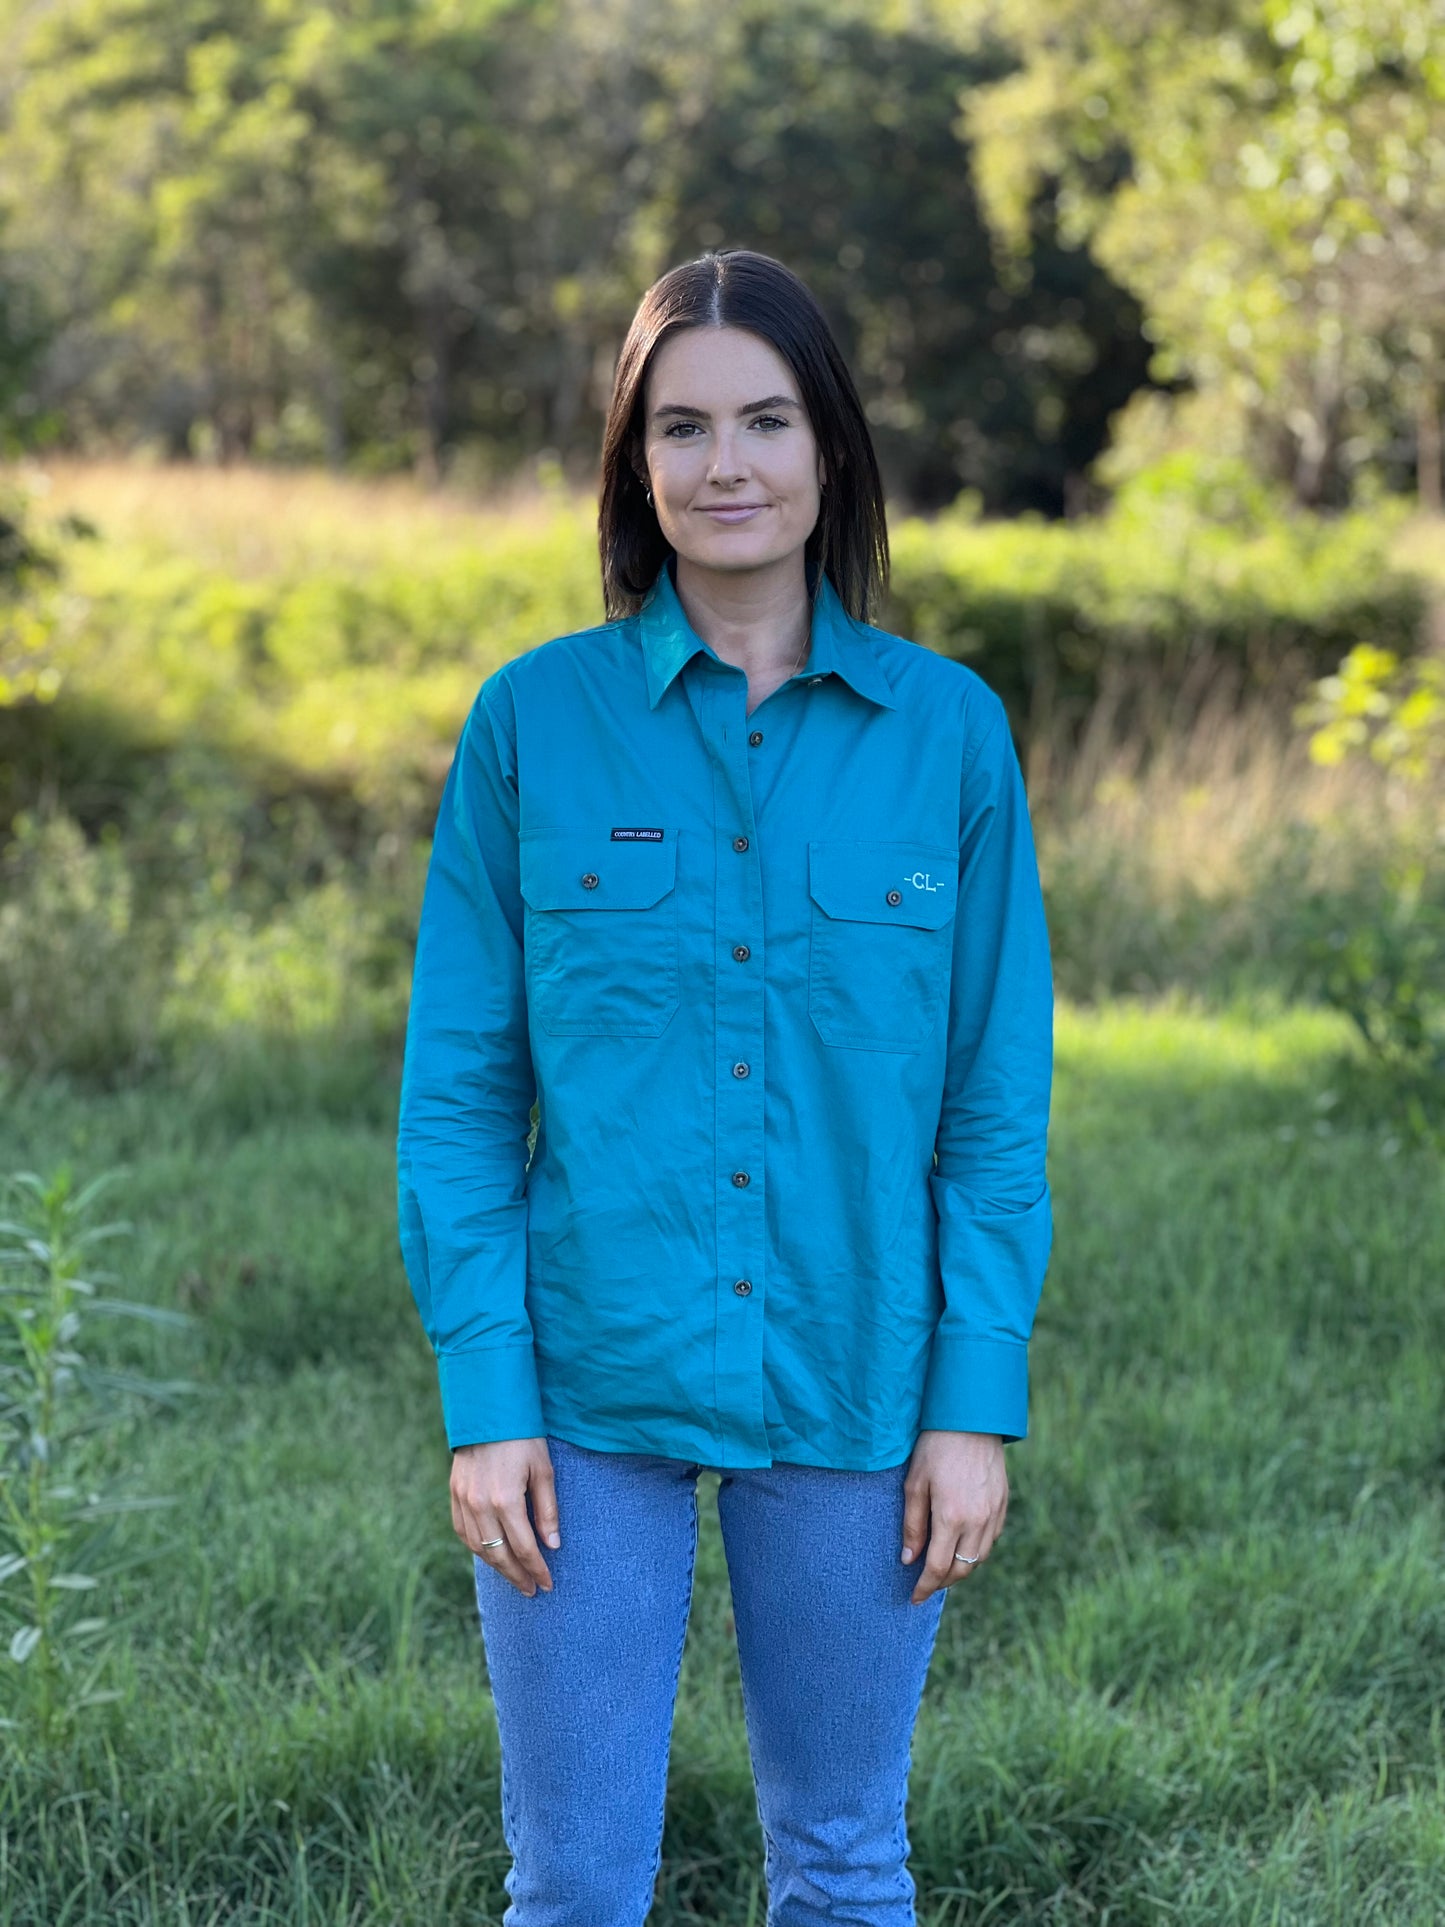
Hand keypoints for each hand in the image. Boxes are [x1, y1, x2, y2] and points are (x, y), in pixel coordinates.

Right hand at [450, 1437, 559, 1597]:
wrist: (488, 1410)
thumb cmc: (523, 1438)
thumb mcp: (544, 1471)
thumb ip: (547, 1511)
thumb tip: (553, 1545)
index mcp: (506, 1500)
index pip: (524, 1548)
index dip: (537, 1569)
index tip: (547, 1584)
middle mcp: (480, 1505)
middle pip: (498, 1554)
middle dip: (517, 1576)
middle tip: (531, 1590)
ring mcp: (463, 1500)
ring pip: (478, 1547)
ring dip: (496, 1566)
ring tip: (514, 1576)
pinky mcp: (454, 1493)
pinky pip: (462, 1531)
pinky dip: (476, 1547)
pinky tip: (489, 1553)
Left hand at [900, 1428, 1007, 1604]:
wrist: (971, 1419)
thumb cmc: (936, 1447)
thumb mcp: (915, 1484)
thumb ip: (913, 1525)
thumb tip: (909, 1559)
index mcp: (951, 1517)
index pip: (938, 1567)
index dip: (925, 1586)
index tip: (914, 1597)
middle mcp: (977, 1521)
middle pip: (962, 1569)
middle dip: (943, 1582)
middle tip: (926, 1585)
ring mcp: (994, 1514)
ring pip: (979, 1557)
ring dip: (961, 1569)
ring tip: (943, 1569)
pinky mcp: (1003, 1504)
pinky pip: (991, 1540)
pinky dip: (977, 1551)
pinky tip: (963, 1546)